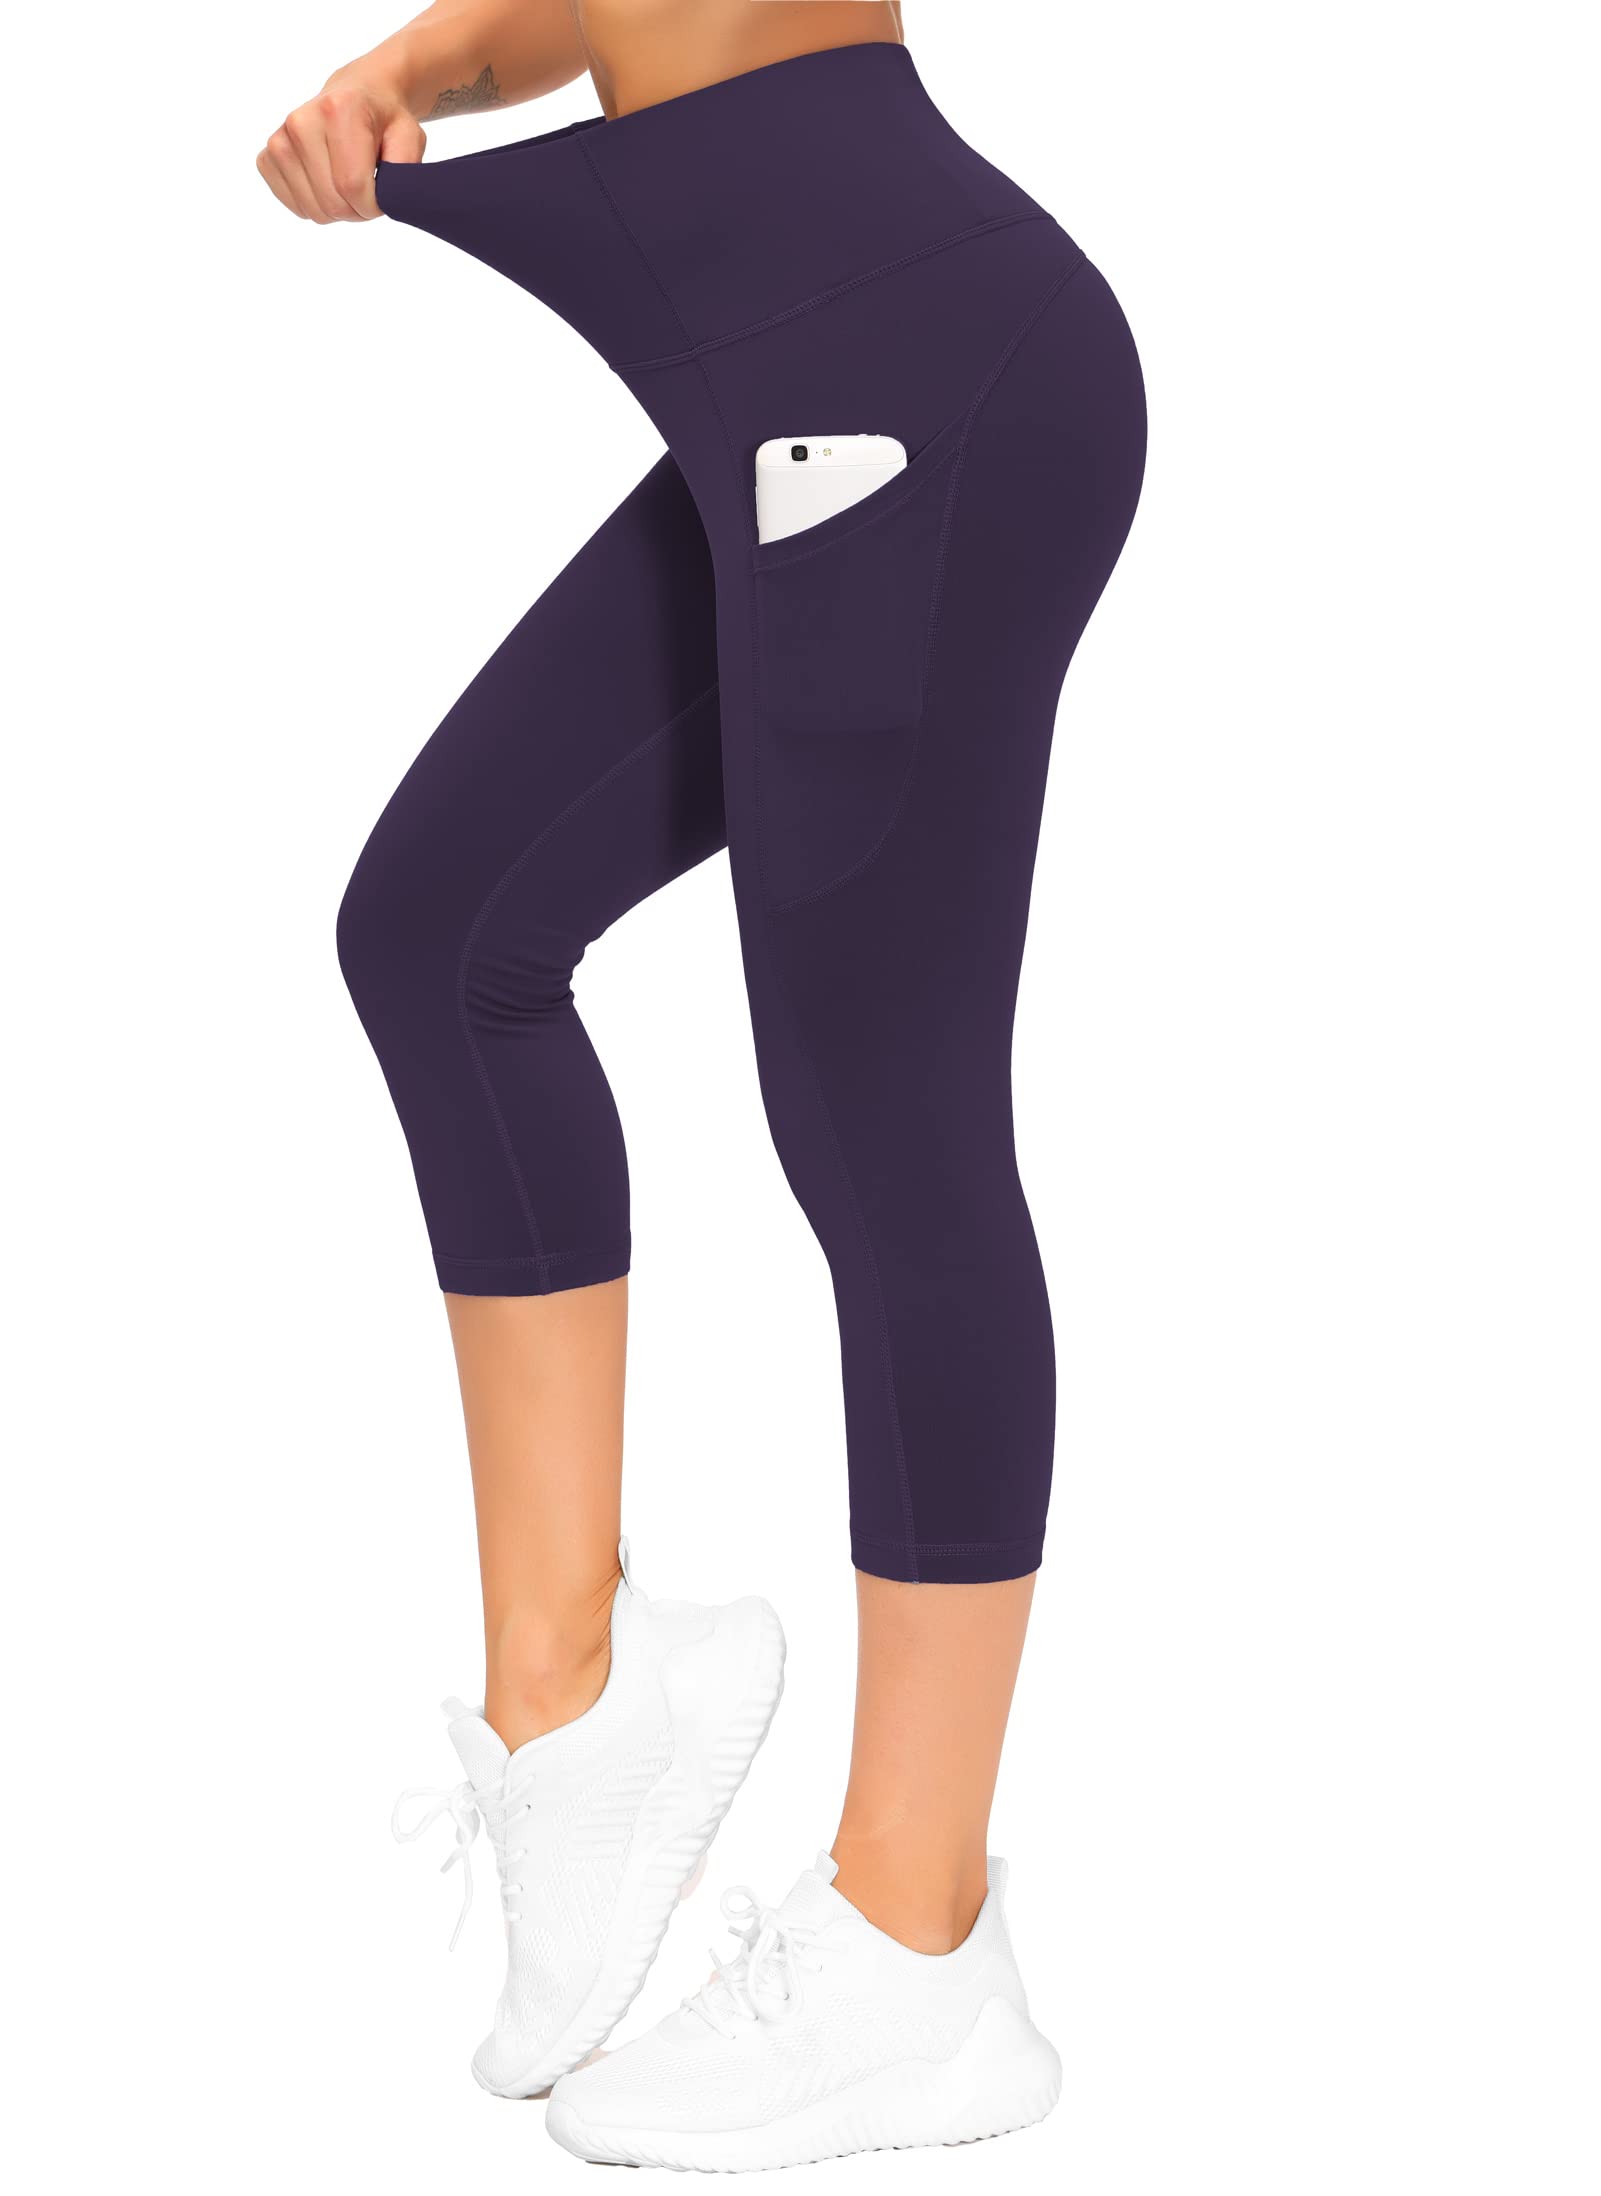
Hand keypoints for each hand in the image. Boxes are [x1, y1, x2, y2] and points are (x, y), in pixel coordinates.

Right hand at [257, 77, 425, 222]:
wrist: (356, 95)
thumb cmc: (384, 120)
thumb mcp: (410, 137)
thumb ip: (405, 170)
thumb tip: (388, 202)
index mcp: (337, 111)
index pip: (353, 187)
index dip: (374, 205)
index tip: (383, 193)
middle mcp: (301, 121)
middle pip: (332, 204)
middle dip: (357, 209)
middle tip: (367, 187)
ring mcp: (279, 139)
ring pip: (314, 211)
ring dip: (337, 209)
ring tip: (347, 180)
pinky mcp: (267, 157)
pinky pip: (295, 206)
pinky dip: (316, 204)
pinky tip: (326, 180)